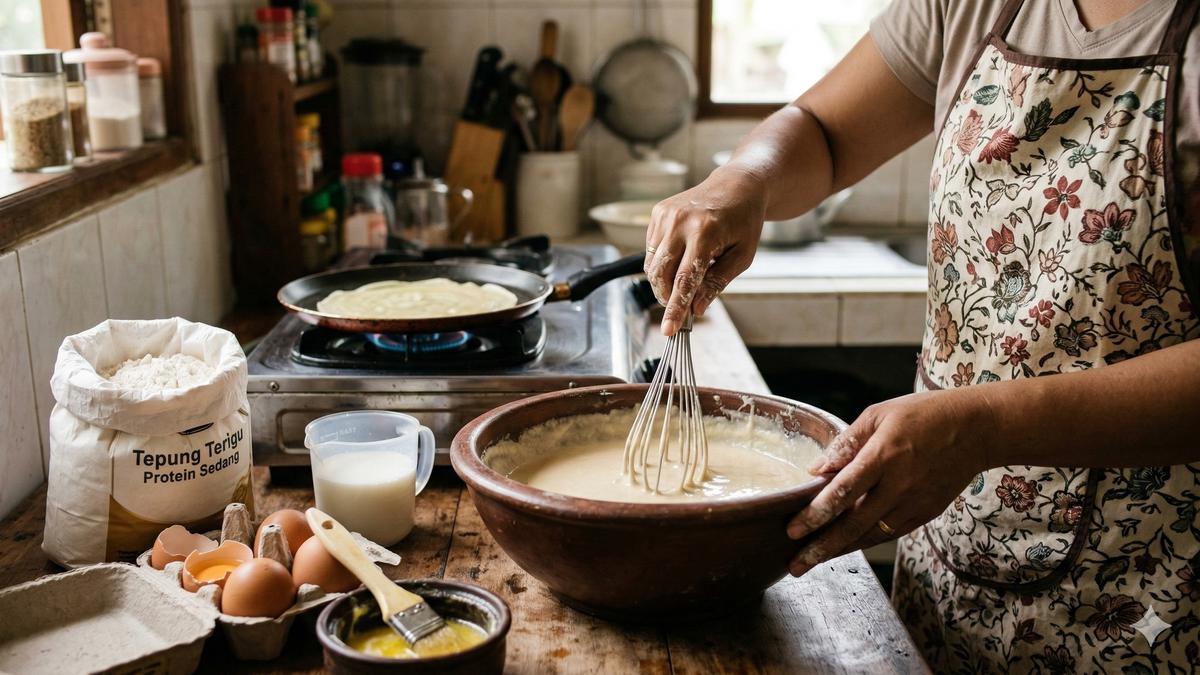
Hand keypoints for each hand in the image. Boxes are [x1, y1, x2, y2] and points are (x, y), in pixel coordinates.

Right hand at [645, 166, 766, 335]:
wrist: (737, 184)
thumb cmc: (744, 221)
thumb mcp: (742, 256)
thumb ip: (717, 282)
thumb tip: (696, 309)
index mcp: (704, 232)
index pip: (684, 280)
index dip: (675, 308)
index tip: (669, 330)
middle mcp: (679, 222)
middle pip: (660, 274)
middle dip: (666, 298)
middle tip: (679, 309)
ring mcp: (665, 215)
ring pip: (652, 264)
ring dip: (663, 282)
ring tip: (684, 280)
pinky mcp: (657, 212)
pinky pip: (652, 249)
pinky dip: (662, 263)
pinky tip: (681, 257)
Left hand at [785, 389, 993, 575]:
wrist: (977, 429)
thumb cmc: (923, 415)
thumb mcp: (879, 414)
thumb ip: (846, 443)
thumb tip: (815, 469)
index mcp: (884, 455)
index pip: (844, 491)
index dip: (816, 513)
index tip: (793, 529)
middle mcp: (899, 484)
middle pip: (854, 524)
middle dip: (821, 547)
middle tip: (794, 564)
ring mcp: (914, 502)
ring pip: (870, 536)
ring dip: (838, 551)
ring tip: (810, 562)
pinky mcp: (926, 513)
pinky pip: (889, 534)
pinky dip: (863, 543)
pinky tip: (841, 549)